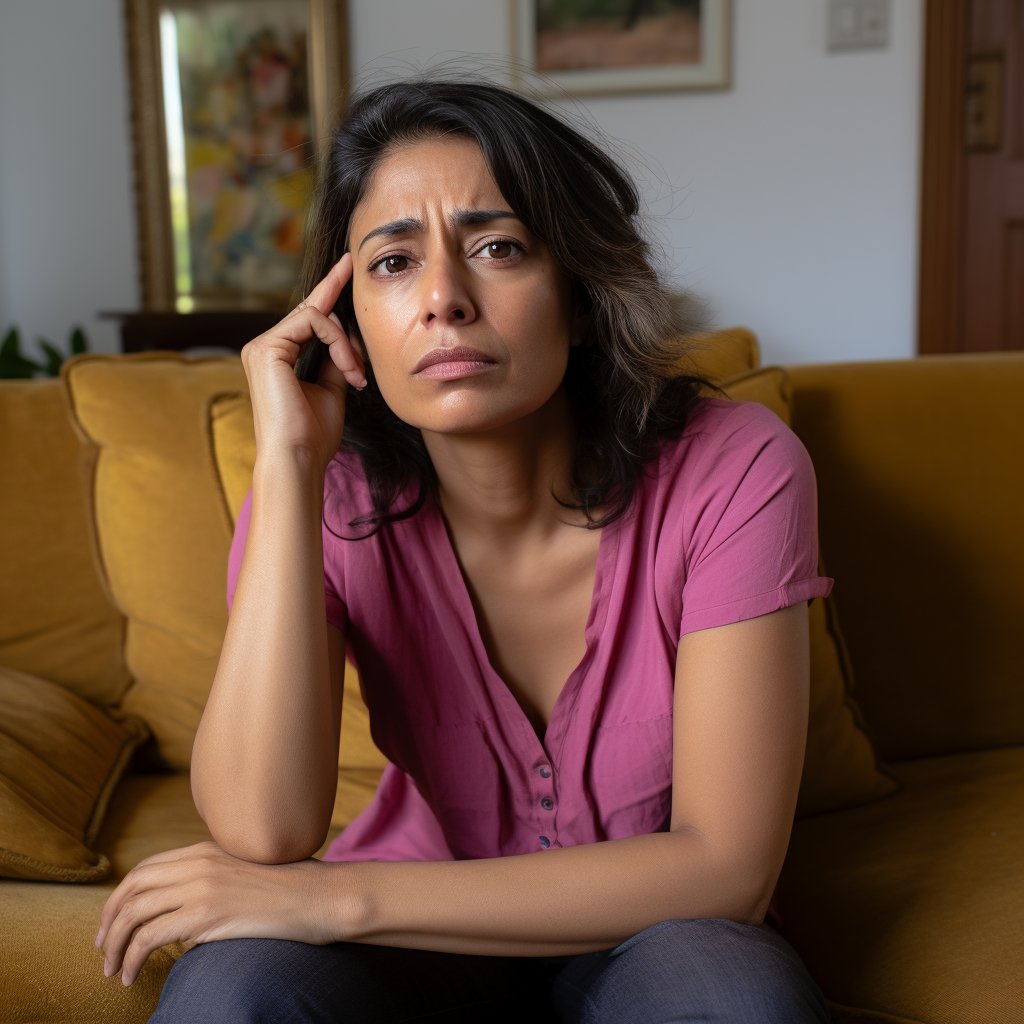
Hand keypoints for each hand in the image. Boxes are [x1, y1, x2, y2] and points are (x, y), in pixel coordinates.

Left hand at [94, 841, 342, 986]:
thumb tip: (186, 910)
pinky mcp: (205, 914)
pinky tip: (133, 977)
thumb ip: (214, 878)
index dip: (121, 896)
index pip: (146, 868)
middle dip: (109, 919)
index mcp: (207, 849)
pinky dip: (131, 960)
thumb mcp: (245, 872)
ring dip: (114, 946)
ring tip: (112, 970)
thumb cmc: (291, 890)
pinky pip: (149, 938)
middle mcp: (198, 863)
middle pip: (132, 887)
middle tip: (103, 947)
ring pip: (133, 914)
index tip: (113, 922)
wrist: (318, 897)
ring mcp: (201, 887)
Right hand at [241, 252, 365, 471]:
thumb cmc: (314, 435)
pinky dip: (338, 343)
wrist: (299, 458)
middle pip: (313, 312)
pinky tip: (348, 369)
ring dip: (345, 344)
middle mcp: (265, 347)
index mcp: (278, 357)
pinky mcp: (266, 348)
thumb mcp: (332, 389)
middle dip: (345, 327)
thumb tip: (349, 339)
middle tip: (356, 318)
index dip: (328, 289)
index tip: (347, 266)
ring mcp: (261, 346)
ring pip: (316, 315)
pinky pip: (312, 321)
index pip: (308, 317)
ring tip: (355, 375)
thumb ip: (337, 360)